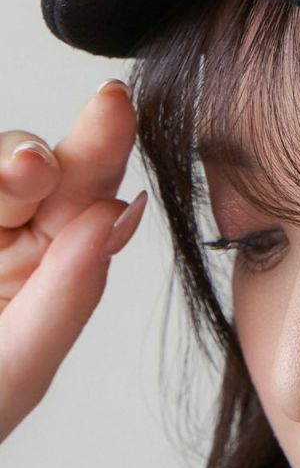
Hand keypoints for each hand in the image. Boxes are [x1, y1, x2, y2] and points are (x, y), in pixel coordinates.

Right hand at [0, 79, 147, 447]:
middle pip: (25, 164)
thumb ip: (69, 292)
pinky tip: (2, 196)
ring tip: (13, 184)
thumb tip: (120, 212)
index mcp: (48, 266)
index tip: (116, 102)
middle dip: (33, 158)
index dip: (102, 144)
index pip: (84, 196)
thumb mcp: (20, 364)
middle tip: (32, 170)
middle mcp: (2, 234)